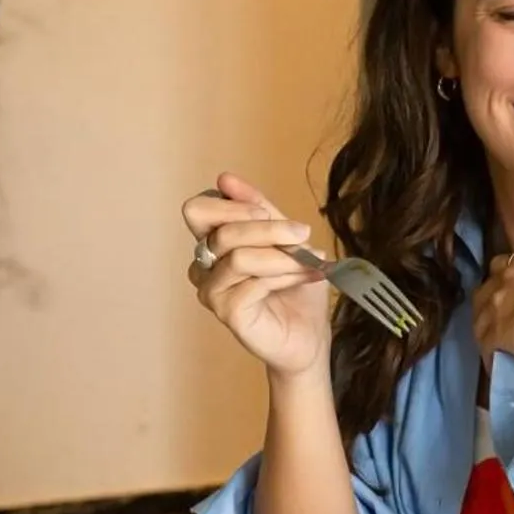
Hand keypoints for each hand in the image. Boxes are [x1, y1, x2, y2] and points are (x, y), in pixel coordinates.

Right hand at [184, 173, 331, 378]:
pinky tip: (306, 277)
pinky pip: (253, 282)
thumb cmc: (295, 288)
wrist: (310, 335)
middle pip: (221, 230)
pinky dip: (286, 276)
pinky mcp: (226, 311)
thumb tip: (225, 178)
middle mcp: (203, 265)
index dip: (233, 204)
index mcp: (212, 242)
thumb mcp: (285, 239)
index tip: (266, 210)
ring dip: (284, 256)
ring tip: (313, 261)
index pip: (200, 209)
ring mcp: (211, 290)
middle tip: (302, 234)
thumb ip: (259, 209)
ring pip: (239, 256)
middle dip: (266, 228)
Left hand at [472, 254, 513, 391]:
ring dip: (489, 325)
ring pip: (481, 312)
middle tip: (508, 313)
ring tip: (502, 343)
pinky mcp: (489, 332)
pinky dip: (491, 353)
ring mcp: (497, 302)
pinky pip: (484, 343)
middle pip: (492, 280)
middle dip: (495, 294)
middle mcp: (513, 275)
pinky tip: (500, 363)